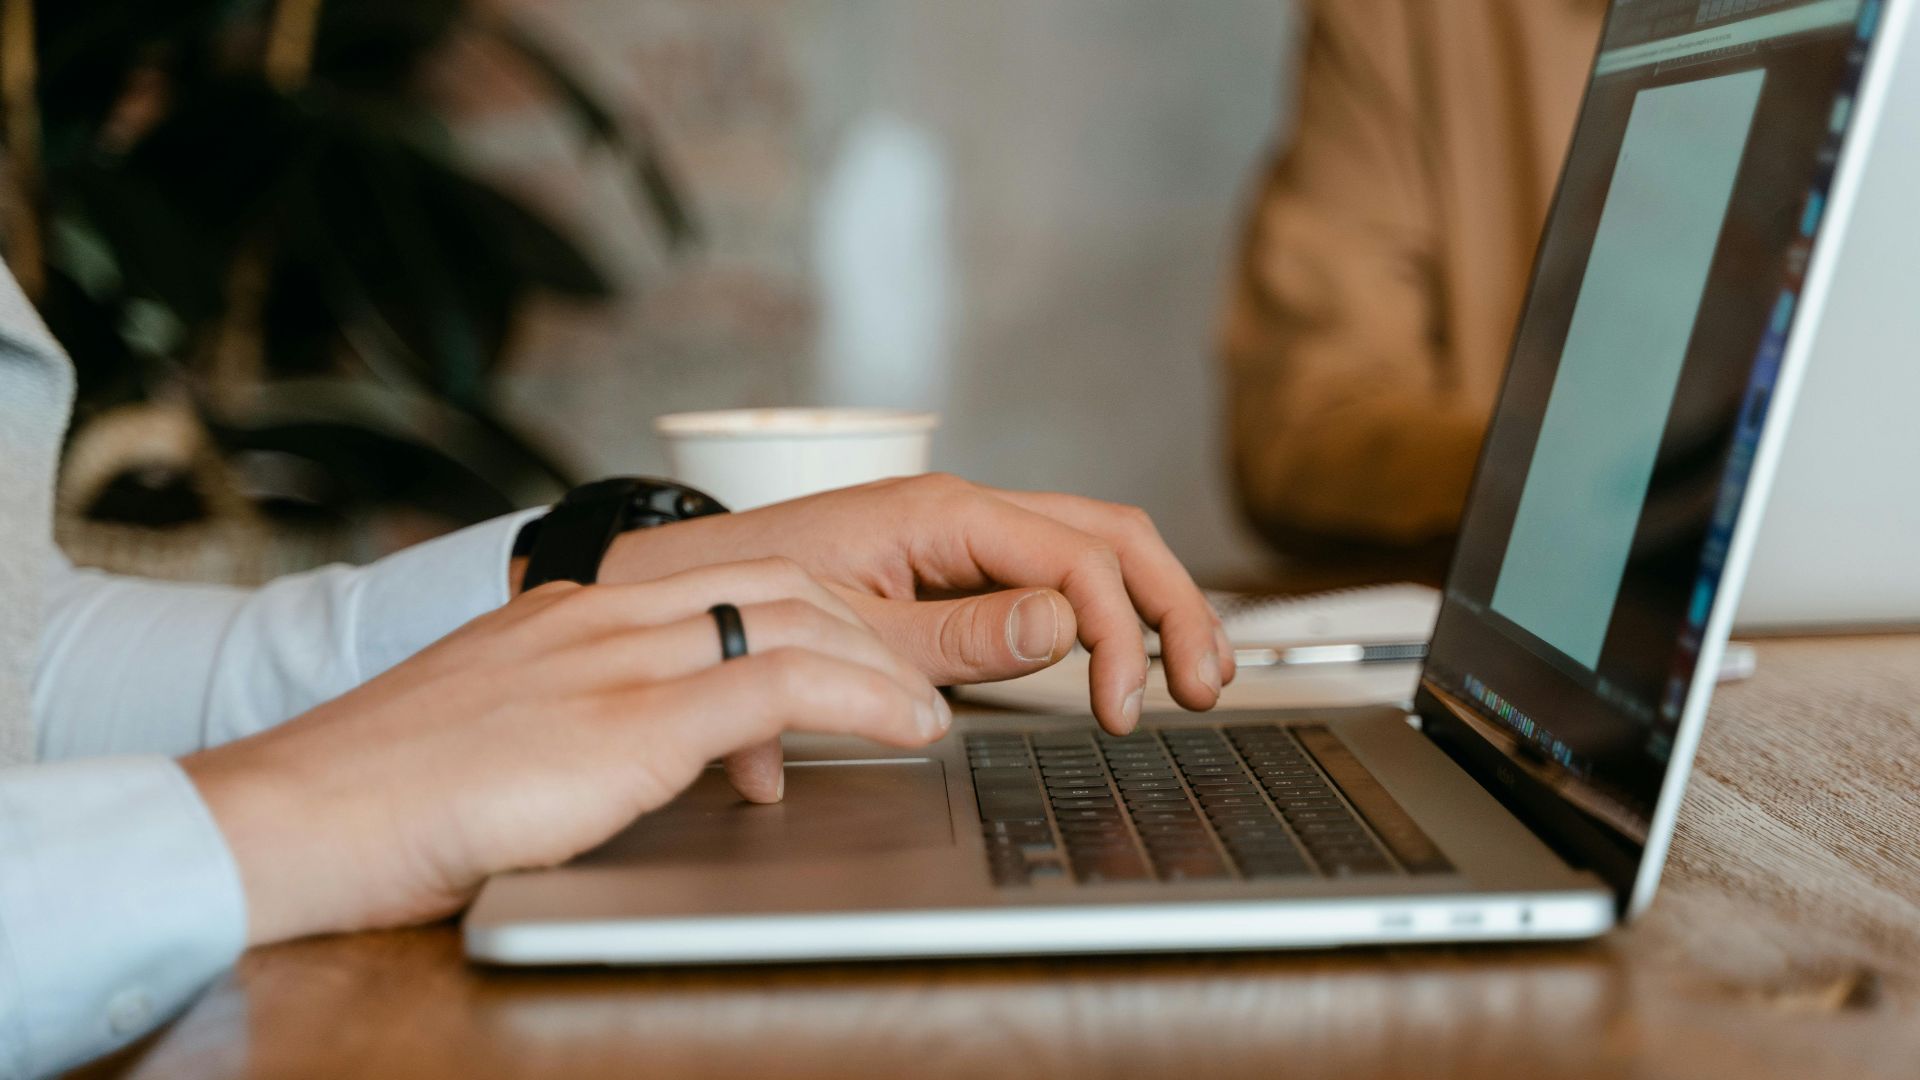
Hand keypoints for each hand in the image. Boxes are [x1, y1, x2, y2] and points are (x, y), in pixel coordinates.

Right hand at [182, 559, 947, 945]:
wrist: (297, 814)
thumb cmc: (385, 796)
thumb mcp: (499, 734)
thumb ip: (576, 723)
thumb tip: (646, 757)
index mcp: (569, 613)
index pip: (723, 580)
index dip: (812, 610)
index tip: (859, 647)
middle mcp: (600, 617)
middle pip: (776, 582)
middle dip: (864, 624)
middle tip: (915, 675)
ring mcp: (613, 662)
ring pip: (792, 617)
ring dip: (881, 660)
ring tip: (926, 709)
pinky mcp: (625, 722)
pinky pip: (778, 686)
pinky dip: (862, 699)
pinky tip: (907, 728)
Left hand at [599, 475, 1235, 732]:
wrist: (678, 583)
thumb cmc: (744, 594)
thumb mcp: (850, 627)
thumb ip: (958, 635)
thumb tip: (1062, 627)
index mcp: (944, 513)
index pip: (1075, 560)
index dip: (1118, 634)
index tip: (1118, 709)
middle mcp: (965, 512)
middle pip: (1110, 536)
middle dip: (1172, 606)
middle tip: (1204, 684)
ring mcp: (964, 536)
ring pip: (1094, 546)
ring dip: (1155, 603)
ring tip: (1194, 669)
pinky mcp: (956, 567)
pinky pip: (1055, 570)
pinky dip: (1109, 609)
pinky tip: (1132, 650)